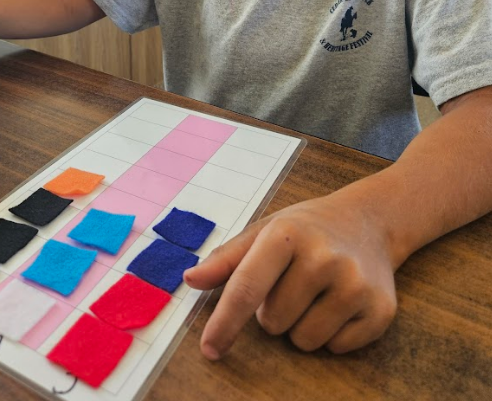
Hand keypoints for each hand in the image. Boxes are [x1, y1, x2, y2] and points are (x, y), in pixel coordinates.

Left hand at [184, 192, 397, 358]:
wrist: (369, 221)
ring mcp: (355, 284)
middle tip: (292, 282)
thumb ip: (227, 259)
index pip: (247, 287)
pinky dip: (332, 334)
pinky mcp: (380, 309)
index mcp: (287, 234)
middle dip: (274, 311)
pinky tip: (340, 302)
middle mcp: (324, 256)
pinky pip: (336, 348)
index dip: (224, 322)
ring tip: (316, 292)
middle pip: (273, 322)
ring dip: (301, 325)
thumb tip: (190, 279)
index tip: (209, 349)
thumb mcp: (265, 231)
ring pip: (304, 341)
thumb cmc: (306, 229)